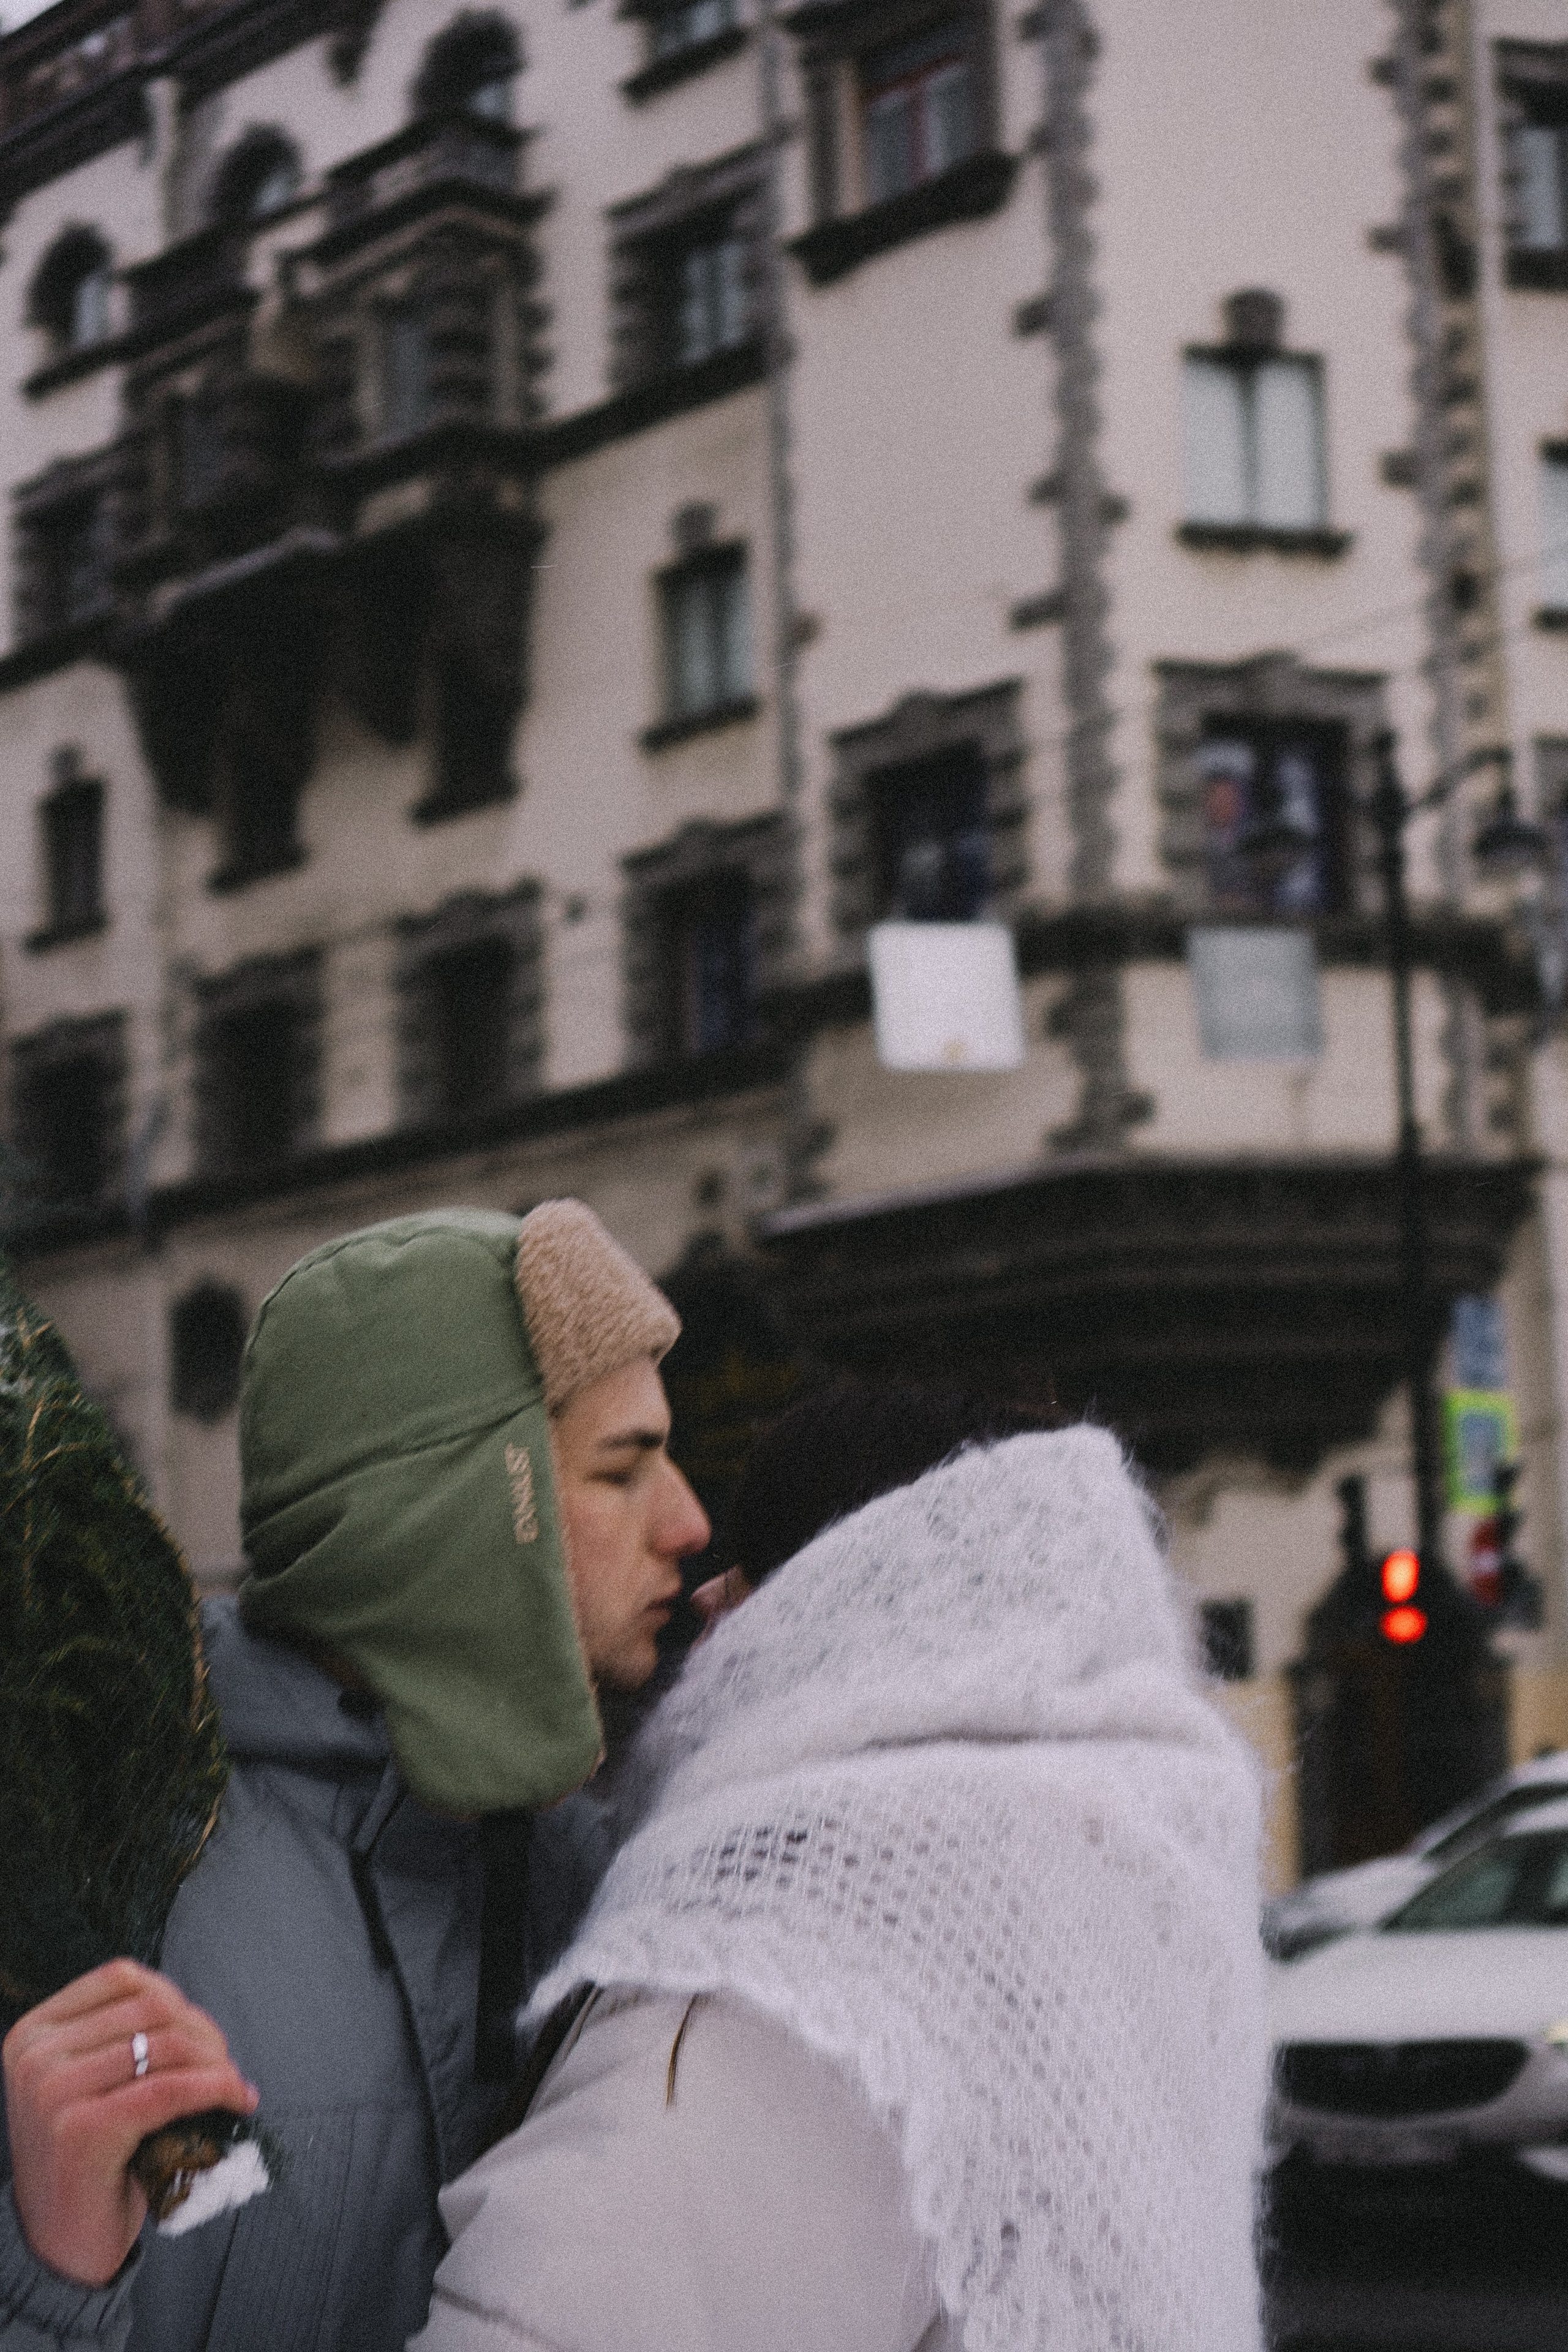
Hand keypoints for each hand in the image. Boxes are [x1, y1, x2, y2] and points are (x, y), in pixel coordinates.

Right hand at [3, 1958, 258, 2287]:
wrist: (60, 2246)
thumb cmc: (87, 2163)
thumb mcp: (86, 2086)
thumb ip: (119, 2040)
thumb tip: (196, 2017)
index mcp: (35, 2033)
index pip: (122, 1977)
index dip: (176, 1998)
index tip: (201, 2033)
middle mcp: (37, 2055)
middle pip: (151, 2007)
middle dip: (204, 2033)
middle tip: (226, 2066)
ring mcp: (55, 2090)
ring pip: (168, 2045)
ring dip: (217, 2062)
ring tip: (232, 2086)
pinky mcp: (84, 2129)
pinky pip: (171, 2089)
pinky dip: (216, 2088)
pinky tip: (236, 2100)